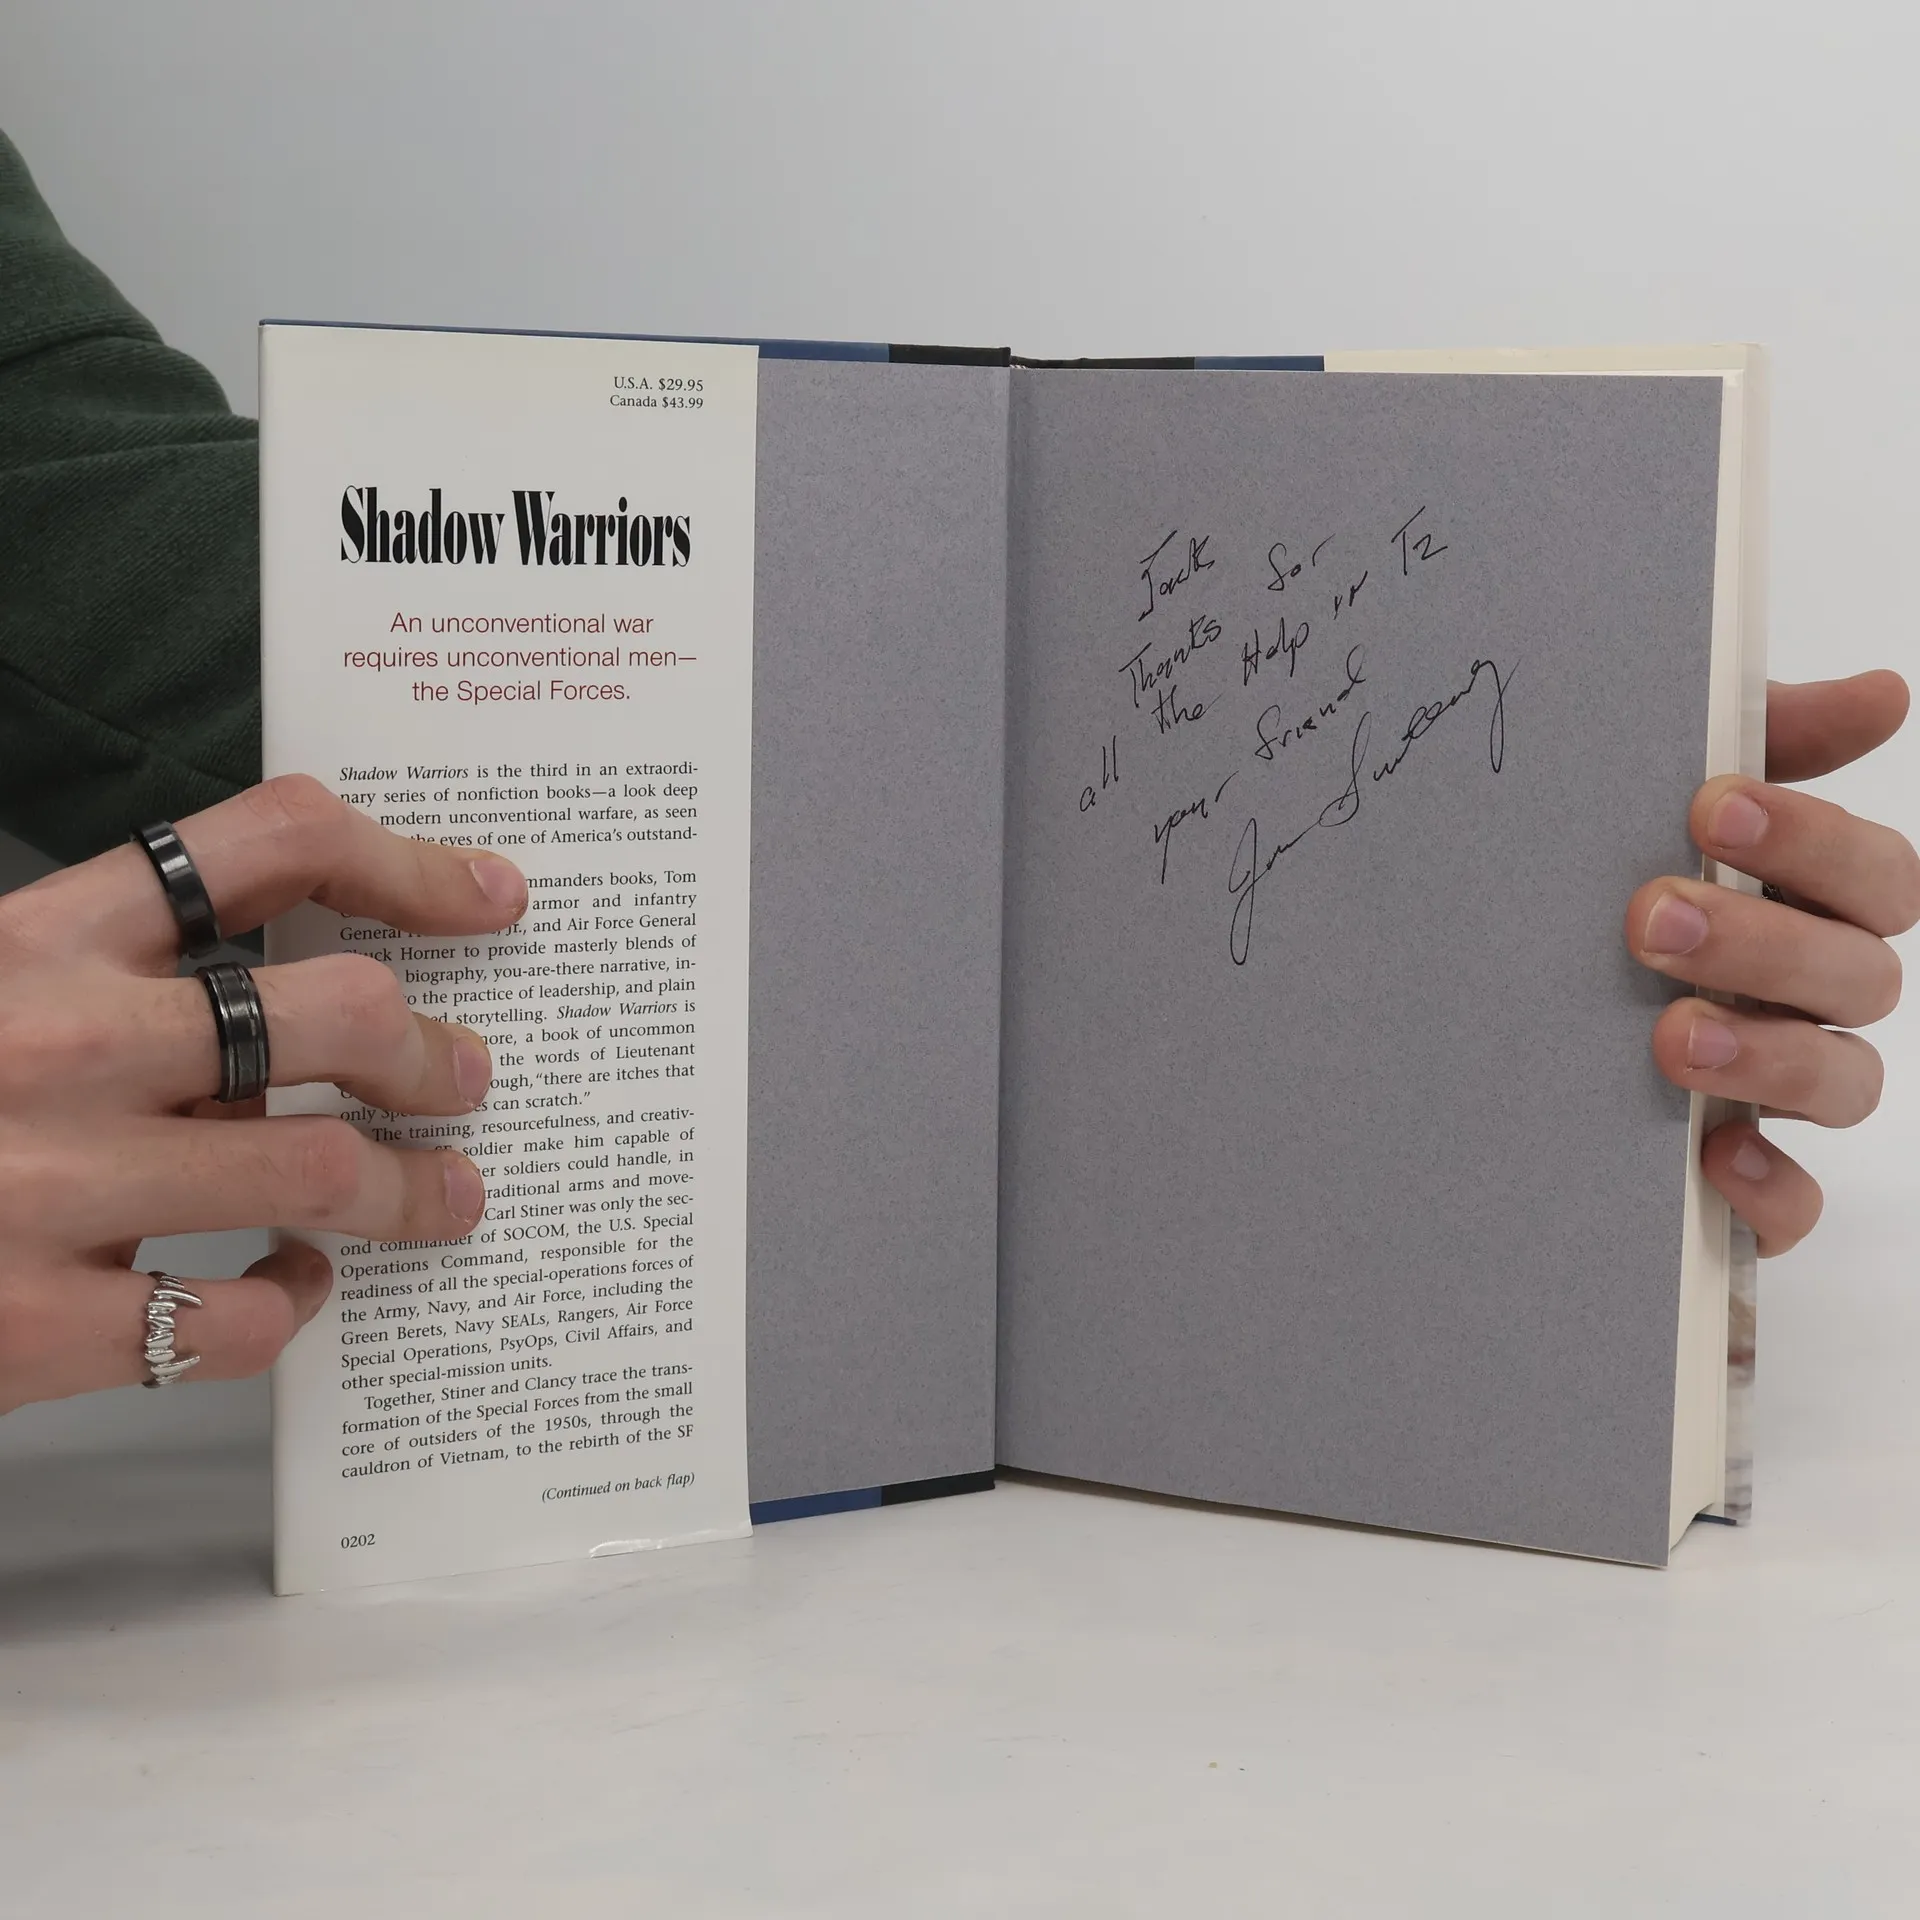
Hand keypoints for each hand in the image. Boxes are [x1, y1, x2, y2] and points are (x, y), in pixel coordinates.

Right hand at [0, 775, 525, 1412]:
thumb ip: (107, 978)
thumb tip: (291, 1009)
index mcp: (32, 934)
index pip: (264, 842)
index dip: (406, 862)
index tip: (490, 896)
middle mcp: (58, 1042)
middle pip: (337, 1010)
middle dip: (433, 1050)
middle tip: (470, 1078)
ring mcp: (51, 1187)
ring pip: (320, 1170)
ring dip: (413, 1188)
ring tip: (447, 1197)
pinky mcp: (35, 1329)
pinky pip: (234, 1319)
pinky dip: (290, 1308)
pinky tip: (288, 1294)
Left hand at [1627, 671, 1917, 1254]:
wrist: (1476, 1032)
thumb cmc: (1600, 898)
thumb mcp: (1654, 811)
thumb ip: (1760, 742)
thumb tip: (1884, 691)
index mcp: (1806, 908)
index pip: (1874, 876)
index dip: (1812, 839)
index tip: (1709, 806)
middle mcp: (1808, 1000)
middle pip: (1859, 974)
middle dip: (1762, 940)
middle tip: (1648, 916)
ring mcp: (1780, 1092)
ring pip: (1845, 1082)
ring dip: (1769, 1056)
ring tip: (1671, 1036)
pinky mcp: (1737, 1181)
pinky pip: (1791, 1207)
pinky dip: (1768, 1190)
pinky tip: (1711, 1156)